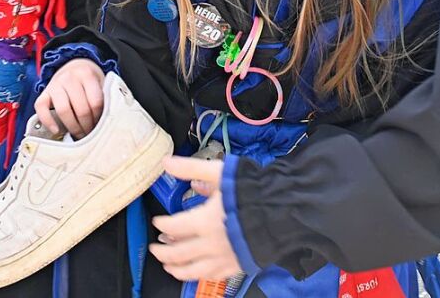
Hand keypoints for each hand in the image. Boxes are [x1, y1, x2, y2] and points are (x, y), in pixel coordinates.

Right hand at [33, 58, 105, 138]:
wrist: (73, 64)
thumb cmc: (89, 79)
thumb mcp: (100, 82)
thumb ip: (103, 97)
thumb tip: (105, 121)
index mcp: (87, 74)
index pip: (95, 102)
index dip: (99, 117)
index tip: (101, 125)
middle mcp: (70, 78)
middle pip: (81, 109)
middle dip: (87, 126)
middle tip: (91, 133)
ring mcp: (55, 84)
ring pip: (63, 110)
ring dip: (73, 127)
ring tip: (79, 134)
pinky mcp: (44, 92)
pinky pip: (41, 108)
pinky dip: (48, 121)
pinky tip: (56, 130)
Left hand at [150, 157, 240, 281]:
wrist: (284, 210)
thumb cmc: (251, 190)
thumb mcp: (219, 172)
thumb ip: (190, 168)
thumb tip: (166, 162)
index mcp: (205, 221)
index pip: (173, 227)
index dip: (162, 224)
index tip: (157, 221)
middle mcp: (211, 244)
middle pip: (178, 254)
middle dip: (163, 251)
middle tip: (155, 247)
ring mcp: (224, 258)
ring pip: (193, 271)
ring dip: (176, 268)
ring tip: (168, 265)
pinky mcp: (238, 265)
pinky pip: (213, 275)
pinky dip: (200, 274)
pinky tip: (197, 271)